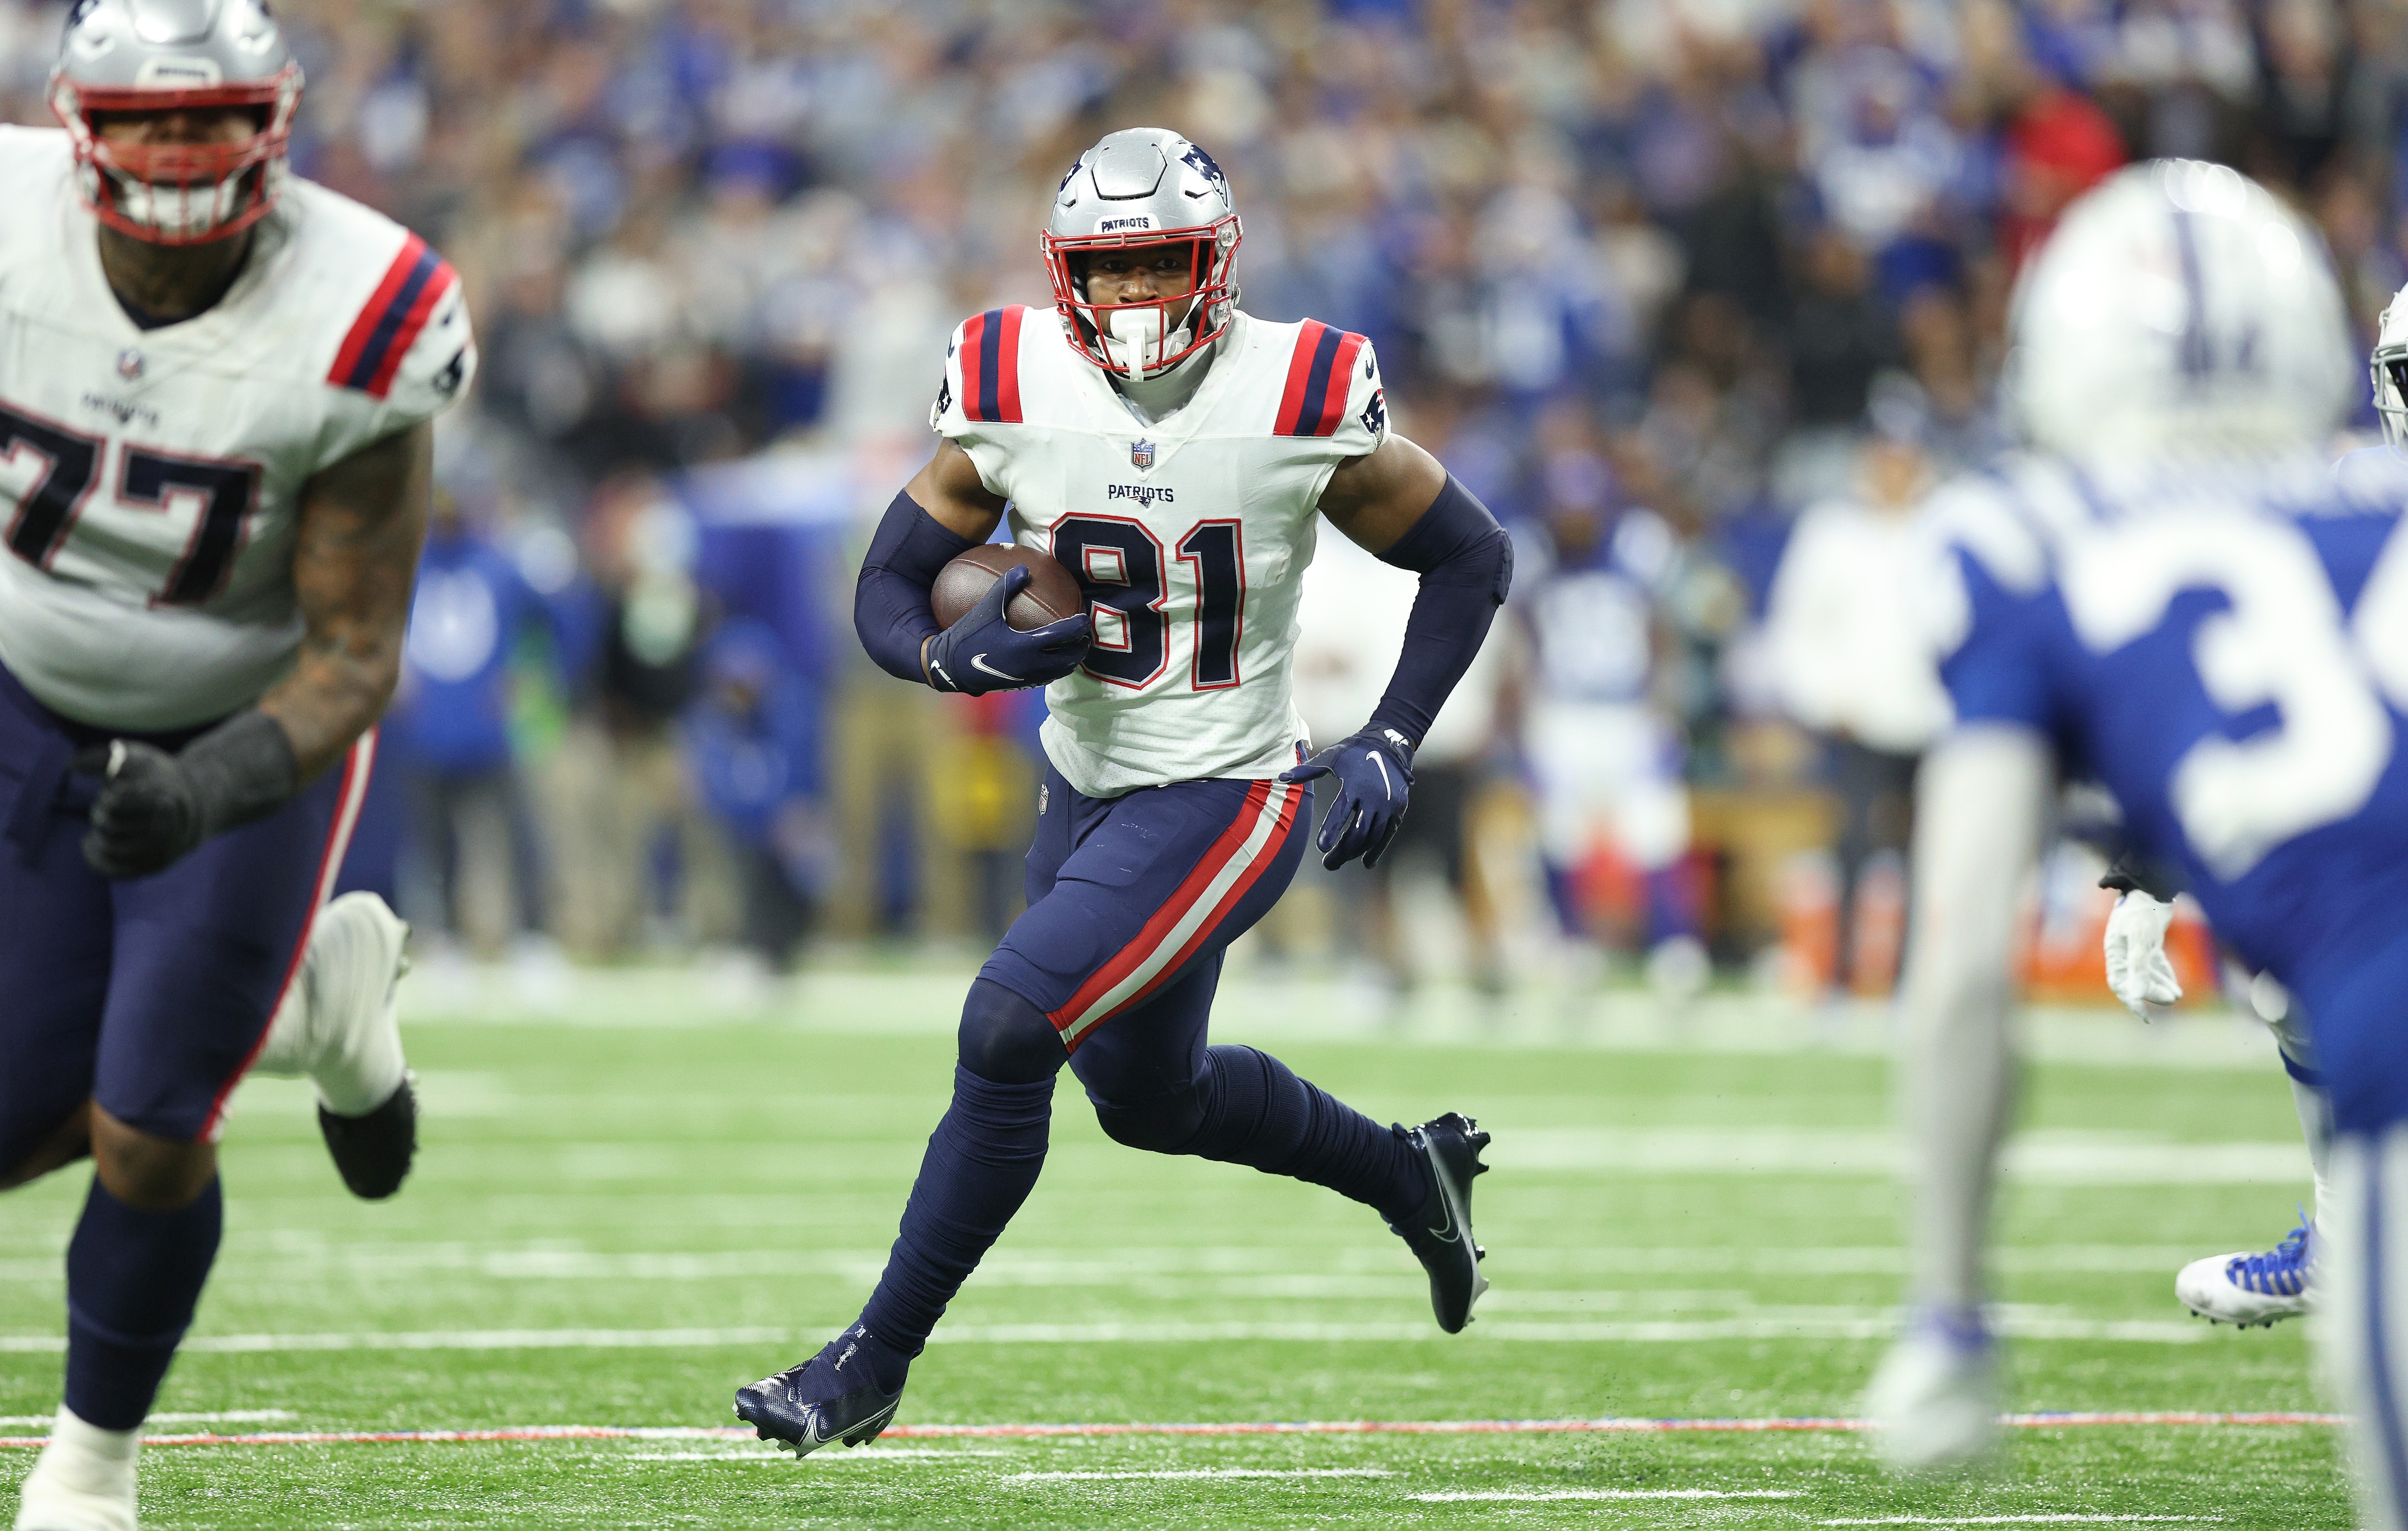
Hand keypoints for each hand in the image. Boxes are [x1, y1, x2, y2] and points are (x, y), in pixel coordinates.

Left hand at [73, 739, 203, 878]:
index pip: (115, 802)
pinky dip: (94, 855)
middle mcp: (165, 832)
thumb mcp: (138, 758)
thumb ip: (106, 757)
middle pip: (108, 822)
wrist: (195, 806)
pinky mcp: (151, 867)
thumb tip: (71, 766)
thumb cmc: (158, 779)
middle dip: (103, 809)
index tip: (121, 789)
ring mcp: (159, 852)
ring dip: (99, 830)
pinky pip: (110, 868)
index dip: (111, 794)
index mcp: (164, 802)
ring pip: (107, 845)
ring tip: (107, 819)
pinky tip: (91, 841)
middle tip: (112, 802)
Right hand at [924, 564, 1091, 694]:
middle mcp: (1031, 665)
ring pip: (1060, 672)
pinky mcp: (1020, 684)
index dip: (1077, 627)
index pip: (1063, 636)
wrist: (950, 668)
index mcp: (1026, 646)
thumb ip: (1005, 587)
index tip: (1084, 618)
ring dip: (1071, 660)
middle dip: (1081, 647)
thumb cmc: (967, 636)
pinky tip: (1053, 660)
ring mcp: (1026, 677)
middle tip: (1085, 635)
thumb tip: (1023, 567)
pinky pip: (1047, 678)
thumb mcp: (986, 609)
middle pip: (1069, 658)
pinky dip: (1056, 669)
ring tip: (1075, 648)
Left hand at [1280, 726, 1413, 869]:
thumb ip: (1307, 771)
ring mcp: (1388, 805)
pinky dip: (1377, 850)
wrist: (1389, 745)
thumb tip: (1281, 778)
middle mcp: (1374, 797)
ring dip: (1355, 853)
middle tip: (1327, 864)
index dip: (1331, 830)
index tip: (1321, 847)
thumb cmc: (1353, 752)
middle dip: (1342, 851)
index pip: (1341, 812)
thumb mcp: (1330, 757)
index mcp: (1354, 785)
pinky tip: (1366, 863)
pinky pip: (1387, 835)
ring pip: (1372, 837)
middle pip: (1358, 832)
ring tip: (1339, 861)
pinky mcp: (1398, 810)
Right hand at [2103, 889, 2181, 1019]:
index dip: (2131, 1000)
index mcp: (2115, 953)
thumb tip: (2137, 994)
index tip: (2146, 1016)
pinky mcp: (2148, 942)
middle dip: (2152, 993)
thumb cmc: (2142, 912)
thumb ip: (2139, 967)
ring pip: (2147, 974)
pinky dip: (2164, 975)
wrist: (2152, 888)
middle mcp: (2122, 952)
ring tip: (2177, 996)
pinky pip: (2155, 964)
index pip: (2120, 984)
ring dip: (2160, 986)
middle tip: (2171, 999)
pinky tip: (2176, 986)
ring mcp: (2135, 947)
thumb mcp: (2141, 939)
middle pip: (2134, 981)